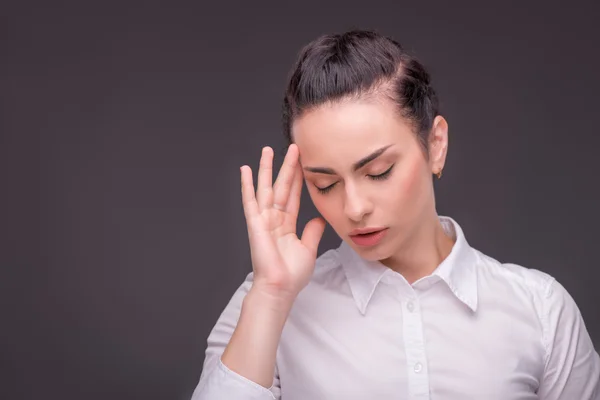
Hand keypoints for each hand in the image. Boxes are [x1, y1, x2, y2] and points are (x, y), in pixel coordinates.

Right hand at [240, 144, 324, 301]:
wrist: (280, 288)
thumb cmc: (291, 274)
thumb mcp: (308, 249)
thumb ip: (312, 232)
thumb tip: (319, 219)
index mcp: (286, 224)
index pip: (293, 195)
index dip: (298, 178)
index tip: (303, 162)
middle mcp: (274, 219)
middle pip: (281, 186)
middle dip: (286, 167)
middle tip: (292, 148)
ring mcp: (263, 220)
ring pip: (265, 188)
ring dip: (266, 169)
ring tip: (267, 150)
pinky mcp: (255, 224)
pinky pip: (250, 201)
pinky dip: (247, 185)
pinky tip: (246, 170)